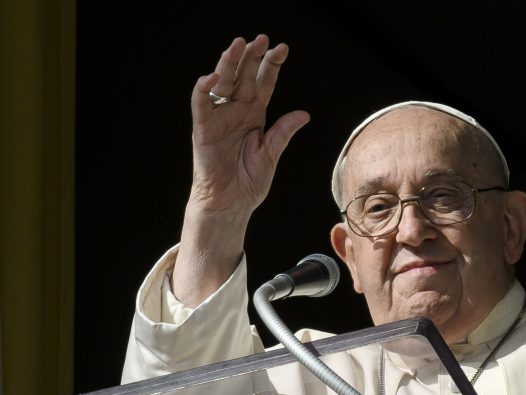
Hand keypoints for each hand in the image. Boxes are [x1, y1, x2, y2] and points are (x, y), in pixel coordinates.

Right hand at [189, 34, 308, 219]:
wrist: (230, 204)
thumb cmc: (249, 182)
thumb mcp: (271, 154)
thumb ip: (283, 133)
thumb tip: (303, 114)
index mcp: (254, 115)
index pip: (264, 84)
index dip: (272, 66)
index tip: (282, 49)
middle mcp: (236, 112)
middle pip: (244, 78)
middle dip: (252, 58)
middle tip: (261, 39)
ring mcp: (219, 119)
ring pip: (223, 84)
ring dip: (229, 64)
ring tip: (238, 44)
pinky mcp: (203, 130)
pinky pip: (201, 105)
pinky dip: (203, 90)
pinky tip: (211, 76)